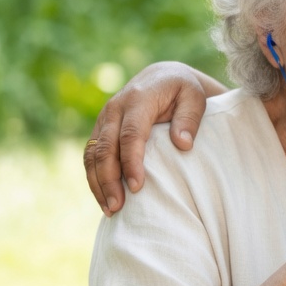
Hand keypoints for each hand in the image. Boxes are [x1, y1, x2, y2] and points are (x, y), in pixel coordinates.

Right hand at [84, 62, 225, 215]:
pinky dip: (94, 177)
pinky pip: (91, 155)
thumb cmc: (182, 89)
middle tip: (118, 207)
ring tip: (110, 209)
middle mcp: (115, 108)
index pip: (131, 134)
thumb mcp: (194, 97)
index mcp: (138, 99)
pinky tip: (104, 197)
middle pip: (105, 148)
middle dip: (109, 179)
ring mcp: (104, 119)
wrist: (161, 76)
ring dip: (98, 182)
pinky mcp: (100, 128)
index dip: (132, 162)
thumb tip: (183, 144)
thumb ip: (190, 118)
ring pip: (92, 154)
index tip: (138, 186)